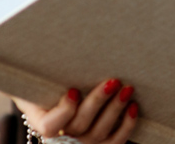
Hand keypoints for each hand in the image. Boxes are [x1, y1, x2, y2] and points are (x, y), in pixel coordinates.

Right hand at [14, 79, 138, 143]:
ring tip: (127, 88)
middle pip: (79, 125)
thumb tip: (44, 41)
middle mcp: (62, 136)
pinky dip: (127, 126)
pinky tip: (133, 107)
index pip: (49, 126)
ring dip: (115, 110)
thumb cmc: (50, 80)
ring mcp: (83, 142)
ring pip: (99, 134)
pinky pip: (115, 142)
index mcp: (42, 120)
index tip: (74, 90)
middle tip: (113, 81)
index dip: (63, 111)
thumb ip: (43, 67)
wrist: (64, 93)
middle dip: (98, 101)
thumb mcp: (41, 74)